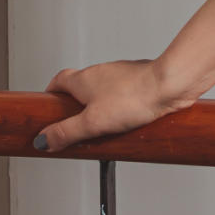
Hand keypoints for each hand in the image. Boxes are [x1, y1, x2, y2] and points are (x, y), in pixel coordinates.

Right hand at [35, 58, 185, 151]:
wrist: (171, 85)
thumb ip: (66, 132)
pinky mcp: (141, 83)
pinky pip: (124, 96)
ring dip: (99, 109)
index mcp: (83, 79)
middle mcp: (101, 73)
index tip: (49, 107)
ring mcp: (122, 76)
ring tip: (102, 131)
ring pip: (104, 92)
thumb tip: (43, 140)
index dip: (51, 94)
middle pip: (80, 88)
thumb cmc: (134, 96)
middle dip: (76, 107)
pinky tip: (126, 124)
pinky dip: (120, 108)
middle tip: (75, 127)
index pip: (58, 81)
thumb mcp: (92, 122)